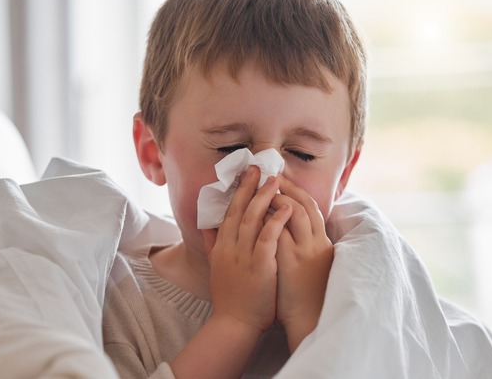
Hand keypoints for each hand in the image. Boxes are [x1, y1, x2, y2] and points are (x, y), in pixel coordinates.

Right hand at [201, 166, 291, 333]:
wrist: (234, 324)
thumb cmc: (230, 298)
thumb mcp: (216, 267)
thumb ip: (211, 244)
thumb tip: (205, 225)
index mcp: (221, 247)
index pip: (229, 212)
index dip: (237, 192)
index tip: (246, 174)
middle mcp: (230, 247)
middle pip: (238, 210)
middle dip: (248, 187)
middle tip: (258, 167)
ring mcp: (244, 256)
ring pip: (253, 219)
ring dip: (264, 197)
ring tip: (274, 180)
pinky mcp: (259, 265)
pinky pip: (268, 237)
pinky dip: (276, 220)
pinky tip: (286, 207)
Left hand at [269, 175, 333, 350]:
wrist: (309, 320)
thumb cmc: (306, 296)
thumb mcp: (310, 266)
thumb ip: (301, 247)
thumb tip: (285, 232)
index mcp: (320, 243)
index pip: (311, 207)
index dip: (297, 191)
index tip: (282, 179)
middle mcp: (315, 242)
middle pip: (305, 203)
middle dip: (288, 187)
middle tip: (271, 174)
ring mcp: (305, 250)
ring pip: (295, 213)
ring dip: (278, 197)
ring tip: (263, 186)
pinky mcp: (293, 260)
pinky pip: (280, 231)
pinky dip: (270, 218)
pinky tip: (258, 210)